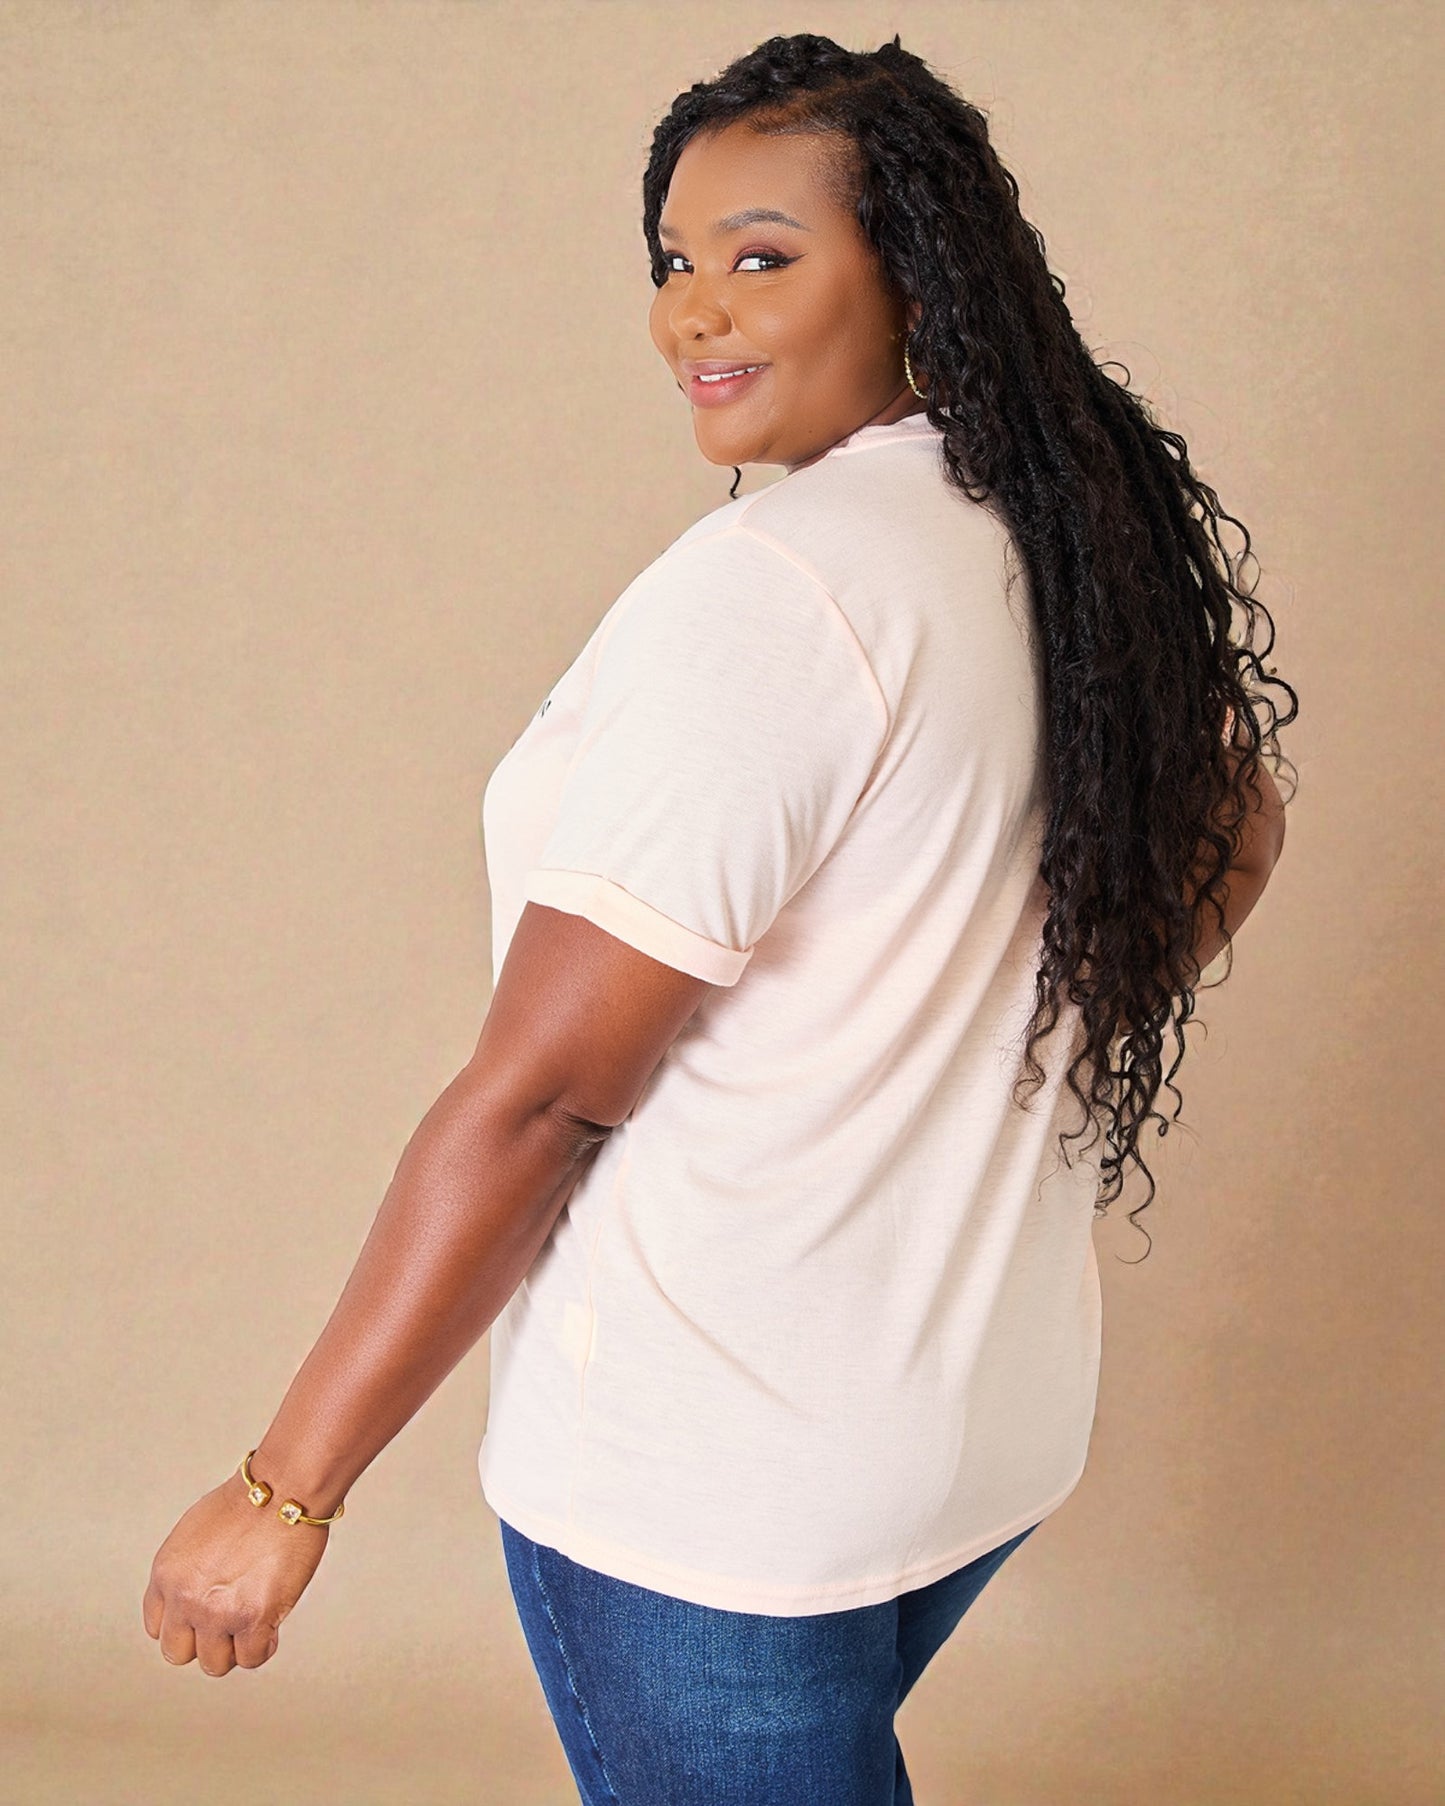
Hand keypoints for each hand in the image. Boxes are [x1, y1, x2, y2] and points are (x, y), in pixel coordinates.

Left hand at [143, 1468, 331, 1674]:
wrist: (283, 1488)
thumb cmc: (252, 1500)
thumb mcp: (196, 1532)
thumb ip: (189, 1569)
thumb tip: (200, 1591)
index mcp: (166, 1574)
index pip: (157, 1628)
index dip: (184, 1625)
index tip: (201, 1619)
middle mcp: (184, 1598)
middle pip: (179, 1653)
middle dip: (205, 1641)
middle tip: (229, 1623)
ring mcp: (217, 1612)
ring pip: (215, 1664)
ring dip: (235, 1646)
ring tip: (254, 1622)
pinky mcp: (253, 1619)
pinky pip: (252, 1658)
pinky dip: (264, 1646)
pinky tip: (272, 1625)